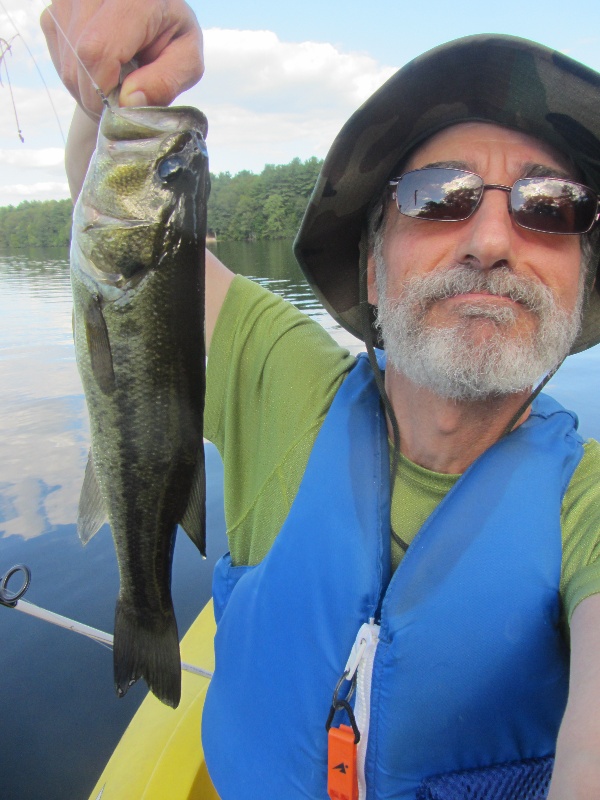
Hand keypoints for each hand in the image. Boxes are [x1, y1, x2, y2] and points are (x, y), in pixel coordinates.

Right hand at [40, 0, 203, 118]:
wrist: (152, 16)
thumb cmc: (173, 36)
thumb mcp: (187, 61)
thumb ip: (164, 83)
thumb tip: (128, 102)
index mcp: (132, 1)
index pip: (97, 50)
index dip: (103, 92)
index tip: (120, 111)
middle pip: (77, 60)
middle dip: (96, 97)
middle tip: (121, 104)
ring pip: (66, 65)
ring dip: (88, 90)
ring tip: (115, 85)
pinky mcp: (55, 12)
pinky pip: (59, 61)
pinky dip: (79, 78)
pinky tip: (100, 71)